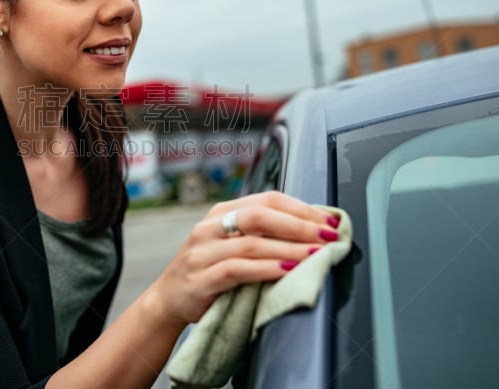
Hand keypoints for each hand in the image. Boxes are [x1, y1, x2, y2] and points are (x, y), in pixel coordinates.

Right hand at [148, 191, 339, 324]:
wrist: (169, 299)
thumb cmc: (209, 271)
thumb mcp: (231, 245)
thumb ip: (261, 235)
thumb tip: (312, 231)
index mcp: (222, 212)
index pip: (267, 199)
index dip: (302, 208)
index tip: (329, 221)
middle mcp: (210, 227)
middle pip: (260, 215)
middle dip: (300, 225)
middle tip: (328, 236)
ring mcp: (203, 252)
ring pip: (252, 242)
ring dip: (290, 248)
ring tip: (316, 255)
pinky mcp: (202, 278)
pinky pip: (238, 269)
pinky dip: (267, 269)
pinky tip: (287, 271)